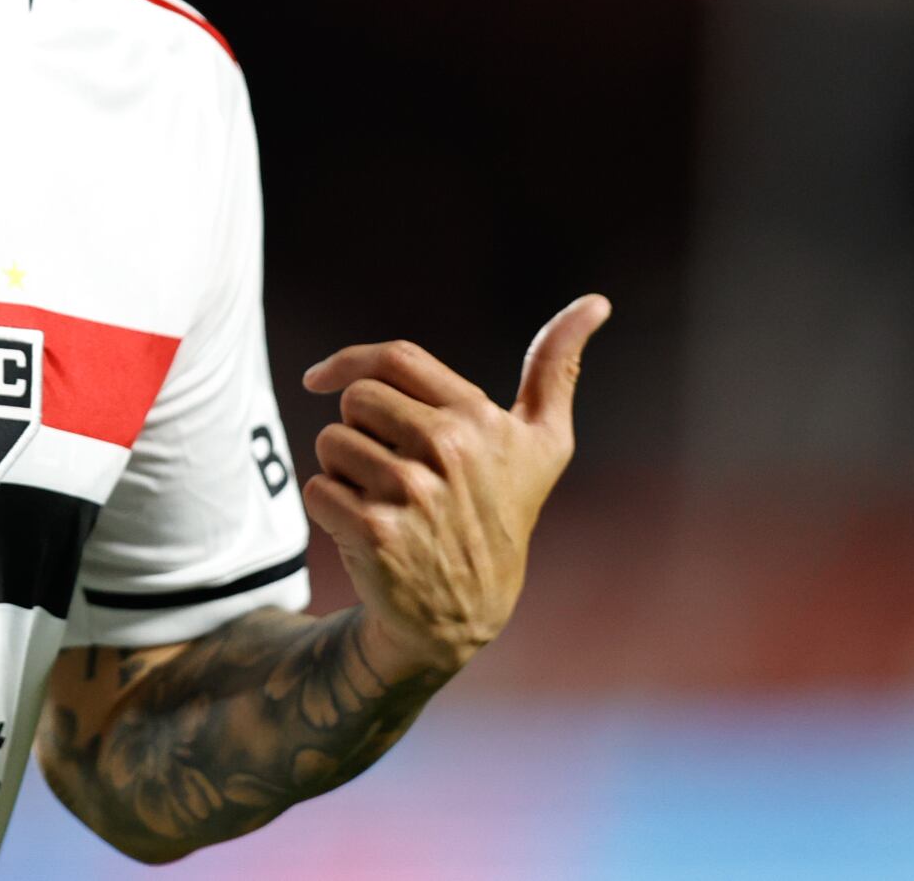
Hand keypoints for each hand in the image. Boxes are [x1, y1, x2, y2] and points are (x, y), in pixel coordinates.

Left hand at [300, 297, 609, 680]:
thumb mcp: (542, 444)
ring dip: (343, 470)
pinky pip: (316, 487)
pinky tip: (365, 531)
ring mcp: (411, 492)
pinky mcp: (375, 532)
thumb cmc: (501, 513)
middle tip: (392, 468)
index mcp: (480, 419)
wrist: (466, 613)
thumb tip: (596, 300)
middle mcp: (449, 449)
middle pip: (354, 399)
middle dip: (359, 429)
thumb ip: (557, 368)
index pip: (394, 359)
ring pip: (330, 442)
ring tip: (385, 501)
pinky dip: (328, 507)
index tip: (319, 378)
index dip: (349, 362)